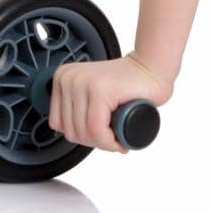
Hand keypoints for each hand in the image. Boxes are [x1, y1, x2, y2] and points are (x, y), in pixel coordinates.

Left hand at [49, 51, 172, 151]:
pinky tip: (120, 138)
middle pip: (71, 131)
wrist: (153, 68)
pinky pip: (97, 130)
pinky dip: (109, 141)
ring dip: (104, 143)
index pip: (58, 124)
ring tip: (118, 136)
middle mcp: (69, 78)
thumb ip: (76, 108)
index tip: (99, 134)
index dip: (81, 136)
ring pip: (84, 133)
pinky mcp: (100, 90)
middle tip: (113, 137)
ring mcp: (83, 83)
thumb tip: (73, 134)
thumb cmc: (128, 84)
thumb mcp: (89, 93)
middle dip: (95, 142)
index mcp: (62, 78)